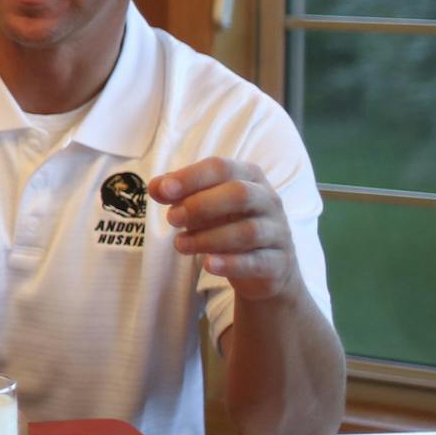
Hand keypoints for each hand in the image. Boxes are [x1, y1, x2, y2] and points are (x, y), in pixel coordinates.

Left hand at [150, 158, 298, 299]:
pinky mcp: (279, 262)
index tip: (163, 191)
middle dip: (201, 205)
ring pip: (248, 231)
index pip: (221, 168)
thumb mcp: (203, 204)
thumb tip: (155, 187)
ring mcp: (278, 231)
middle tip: (171, 219)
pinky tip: (208, 265)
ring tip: (180, 244)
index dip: (191, 177)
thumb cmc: (229, 224)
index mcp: (249, 177)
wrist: (266, 266)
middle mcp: (268, 200)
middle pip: (239, 194)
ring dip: (208, 238)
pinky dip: (231, 263)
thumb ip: (179, 193)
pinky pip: (258, 261)